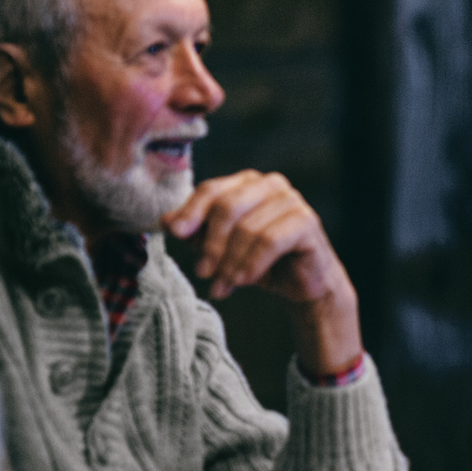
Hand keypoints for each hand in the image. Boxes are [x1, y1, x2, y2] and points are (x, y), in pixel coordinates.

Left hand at [164, 171, 362, 377]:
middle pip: (227, 206)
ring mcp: (291, 200)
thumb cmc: (261, 260)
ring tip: (221, 286)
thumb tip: (164, 221)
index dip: (190, 212)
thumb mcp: (222, 248)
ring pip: (247, 228)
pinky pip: (270, 241)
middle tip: (202, 272)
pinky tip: (243, 282)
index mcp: (245, 183)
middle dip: (211, 243)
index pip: (211, 190)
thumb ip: (195, 232)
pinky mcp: (307, 222)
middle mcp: (269, 184)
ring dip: (230, 263)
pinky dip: (252, 264)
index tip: (175, 233)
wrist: (304, 283)